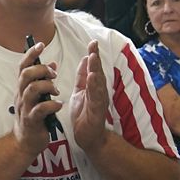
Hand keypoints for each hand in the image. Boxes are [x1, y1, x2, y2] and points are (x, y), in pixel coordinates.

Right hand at [13, 41, 60, 157]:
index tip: (41, 44)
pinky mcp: (31, 120)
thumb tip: (52, 63)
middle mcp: (21, 95)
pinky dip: (52, 105)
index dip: (31, 53)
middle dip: (42, 70)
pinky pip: (40, 109)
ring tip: (56, 91)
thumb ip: (43, 79)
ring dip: (47, 86)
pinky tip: (59, 105)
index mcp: (22, 88)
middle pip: (26, 74)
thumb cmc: (33, 116)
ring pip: (32, 89)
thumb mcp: (37, 96)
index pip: (23, 66)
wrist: (25, 142)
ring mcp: (24, 108)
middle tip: (54, 74)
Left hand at [69, 40, 109, 155]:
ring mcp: (99, 102)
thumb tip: (85, 59)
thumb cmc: (85, 114)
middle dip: (96, 59)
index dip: (93, 55)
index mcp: (94, 87)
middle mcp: (99, 92)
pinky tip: (93, 79)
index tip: (92, 42)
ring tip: (93, 58)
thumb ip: (83, 76)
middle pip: (98, 73)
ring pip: (98, 84)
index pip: (94, 68)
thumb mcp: (81, 91)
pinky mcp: (97, 112)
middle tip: (93, 45)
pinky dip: (95, 88)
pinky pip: (96, 98)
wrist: (88, 137)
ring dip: (96, 70)